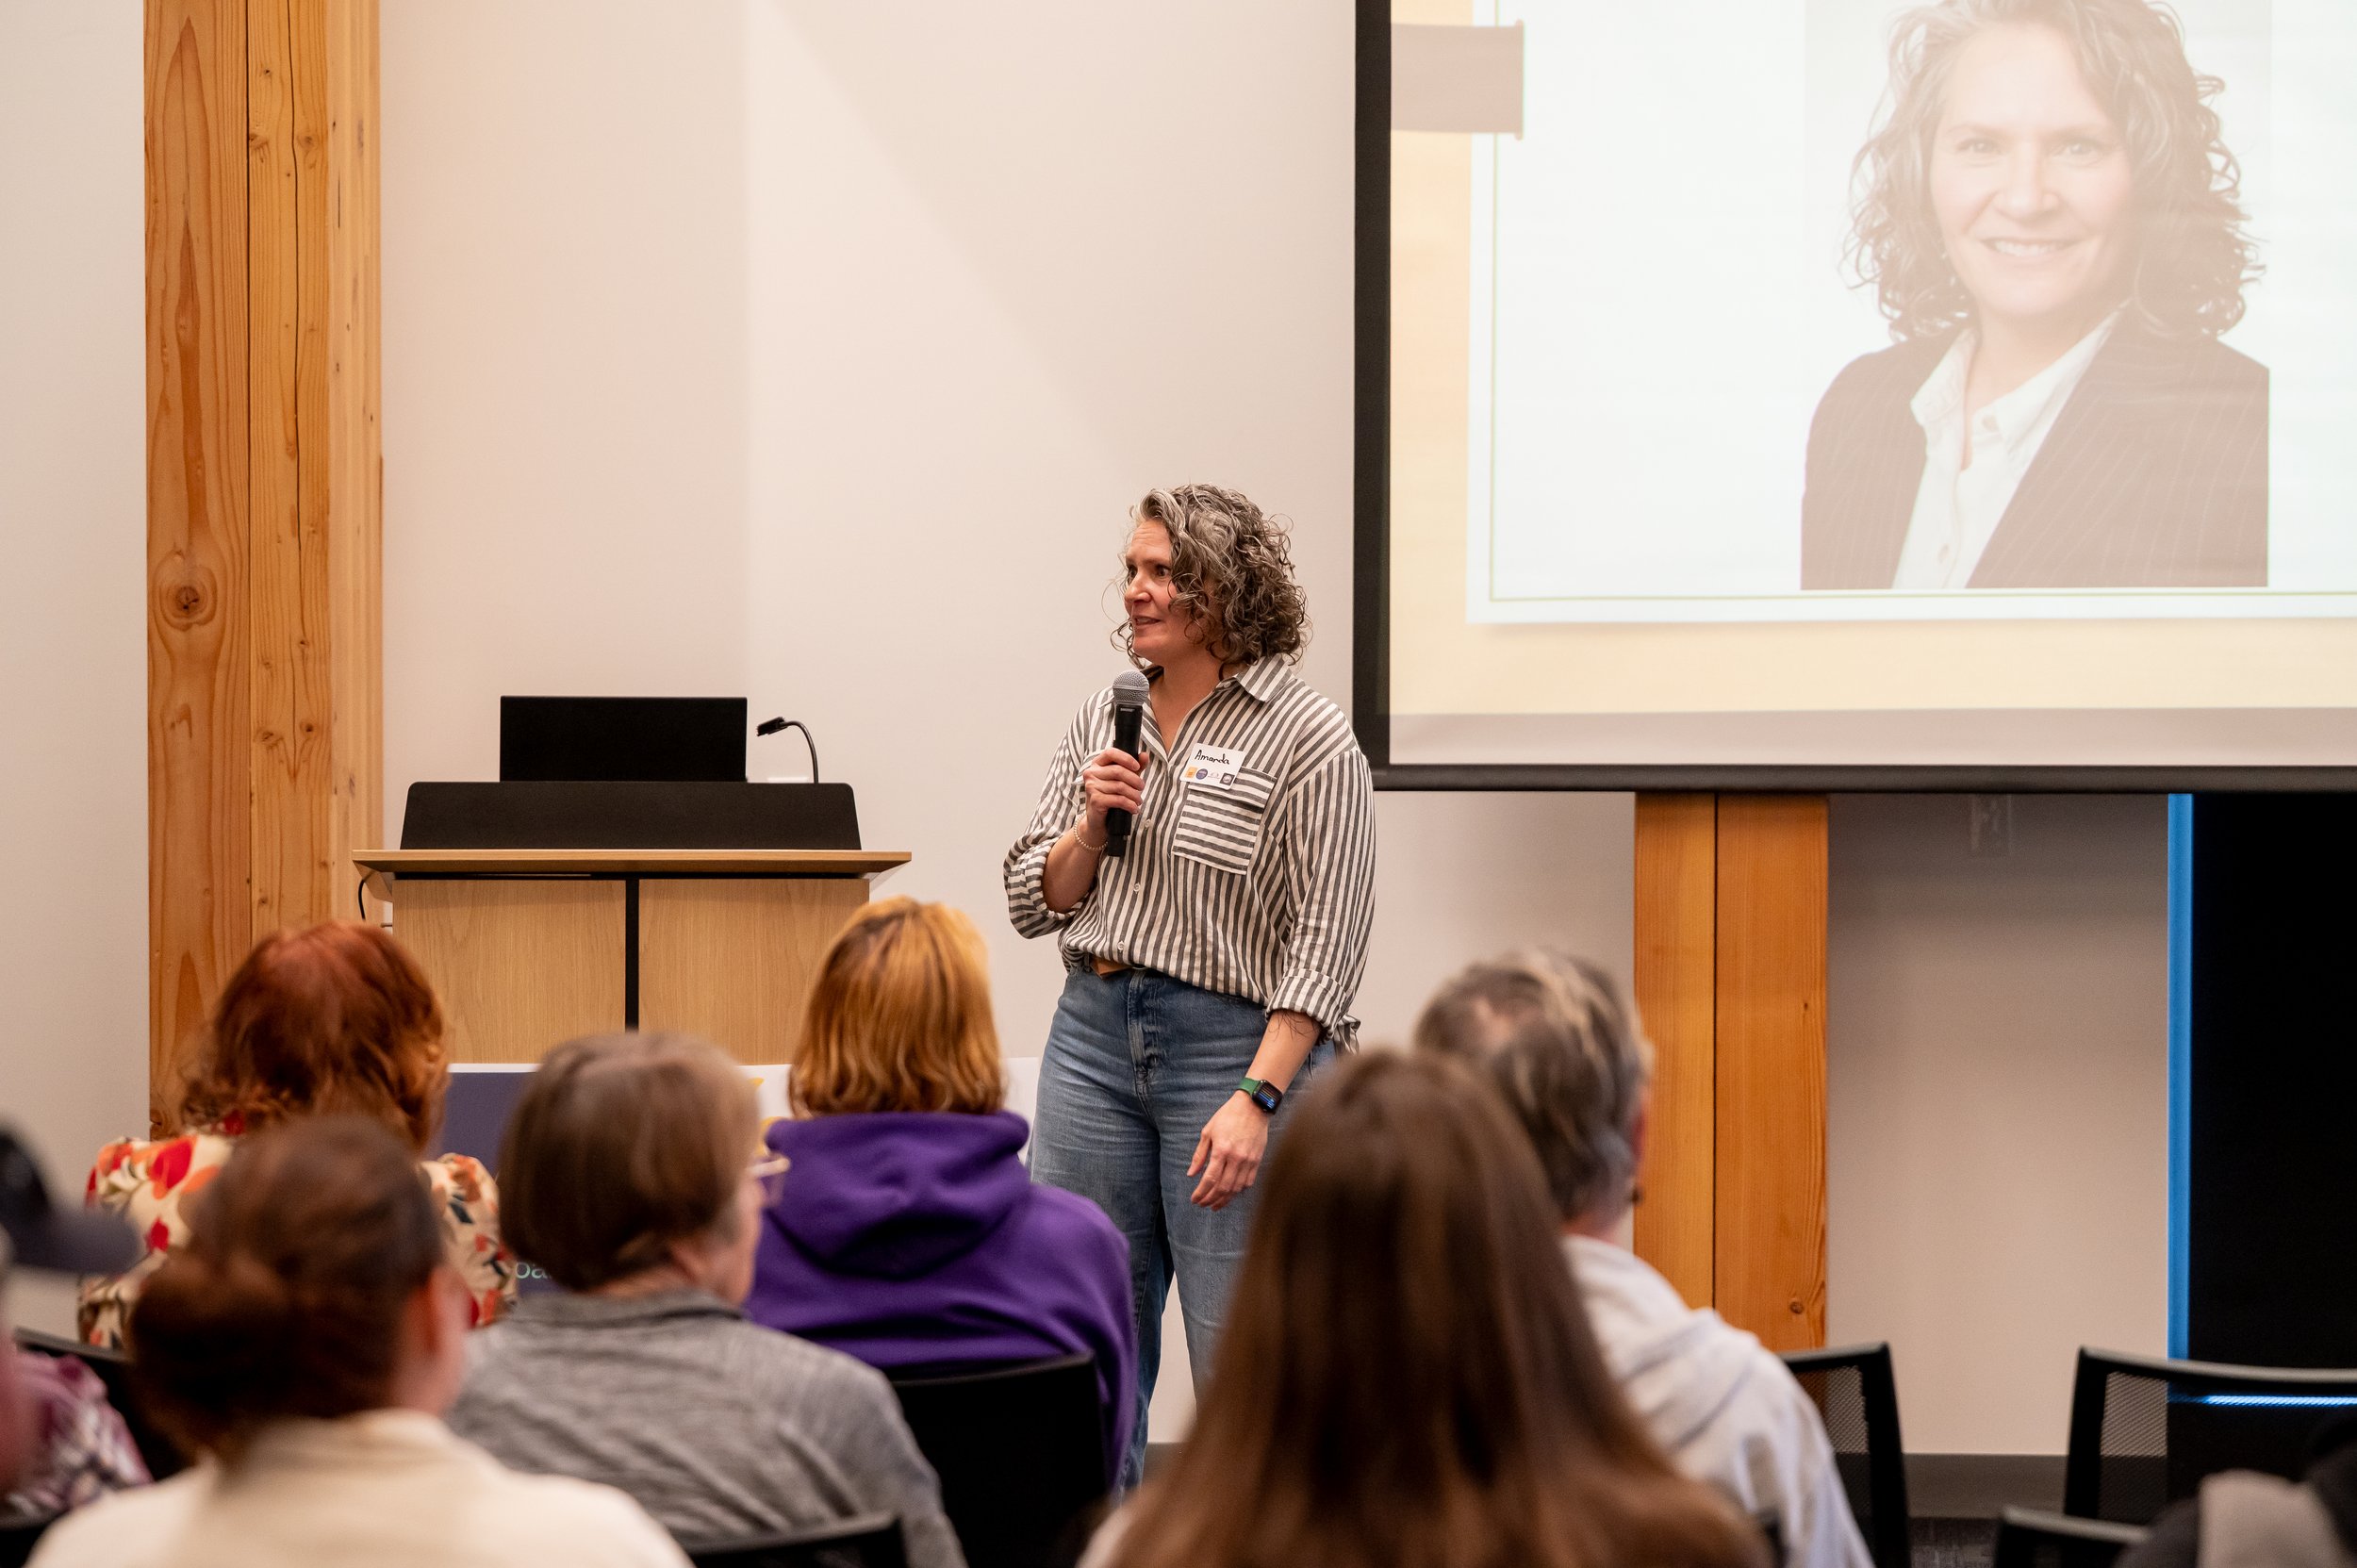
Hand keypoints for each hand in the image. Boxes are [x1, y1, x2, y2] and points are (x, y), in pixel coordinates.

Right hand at [1079, 747, 1144, 841]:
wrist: (1098, 821)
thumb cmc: (1111, 797)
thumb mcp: (1124, 780)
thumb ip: (1134, 768)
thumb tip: (1145, 755)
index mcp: (1097, 764)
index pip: (1111, 753)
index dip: (1126, 758)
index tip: (1137, 766)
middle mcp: (1091, 773)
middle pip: (1118, 771)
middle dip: (1135, 780)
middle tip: (1142, 787)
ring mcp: (1091, 787)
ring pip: (1120, 786)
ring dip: (1134, 795)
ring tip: (1139, 801)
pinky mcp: (1095, 800)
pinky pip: (1118, 799)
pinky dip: (1130, 804)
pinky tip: (1134, 809)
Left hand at [1188, 1093, 1270, 1209]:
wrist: (1254, 1106)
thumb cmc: (1228, 1116)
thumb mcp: (1208, 1132)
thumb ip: (1199, 1155)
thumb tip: (1191, 1174)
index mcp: (1221, 1150)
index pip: (1209, 1179)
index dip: (1201, 1193)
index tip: (1195, 1199)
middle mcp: (1236, 1158)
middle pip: (1222, 1188)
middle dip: (1210, 1200)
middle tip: (1203, 1204)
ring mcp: (1248, 1160)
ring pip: (1236, 1188)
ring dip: (1224, 1200)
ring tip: (1215, 1204)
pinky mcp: (1257, 1160)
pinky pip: (1248, 1182)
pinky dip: (1238, 1191)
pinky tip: (1231, 1194)